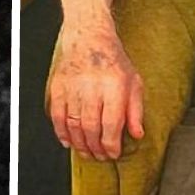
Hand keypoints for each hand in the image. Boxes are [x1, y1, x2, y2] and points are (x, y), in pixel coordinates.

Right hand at [47, 20, 144, 159]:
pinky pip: (57, 116)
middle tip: (100, 157)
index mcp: (114, 86)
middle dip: (96, 148)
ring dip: (80, 144)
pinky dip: (61, 132)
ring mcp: (72, 88)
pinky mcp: (58, 87)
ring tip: (86, 152)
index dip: (111, 144)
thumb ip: (136, 109)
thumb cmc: (113, 60)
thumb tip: (137, 134)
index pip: (112, 124)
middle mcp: (92, 87)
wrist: (88, 38)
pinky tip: (68, 142)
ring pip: (73, 125)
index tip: (113, 153)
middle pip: (91, 128)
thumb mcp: (133, 82)